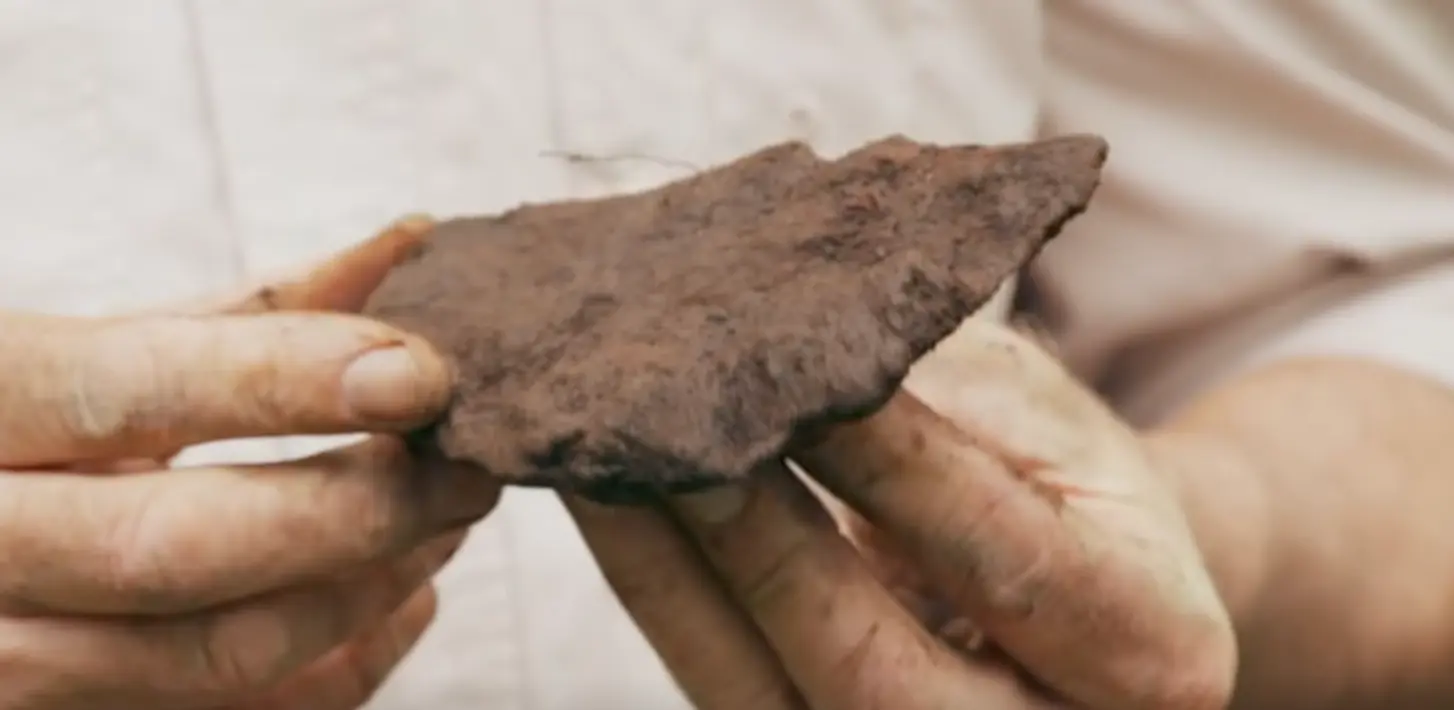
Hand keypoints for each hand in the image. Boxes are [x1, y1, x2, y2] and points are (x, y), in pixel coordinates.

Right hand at [0, 218, 501, 709]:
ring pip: (224, 650)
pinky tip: (405, 596)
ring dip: (372, 584)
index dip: (284, 383)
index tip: (419, 374)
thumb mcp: (95, 351)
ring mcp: (10, 657)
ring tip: (447, 516)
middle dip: (363, 505)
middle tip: (470, 462)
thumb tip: (408, 249)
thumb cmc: (25, 424)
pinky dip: (348, 660)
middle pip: (185, 549)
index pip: (128, 392)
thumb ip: (242, 312)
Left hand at [568, 319, 1235, 709]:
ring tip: (594, 466)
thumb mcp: (1045, 419)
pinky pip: (731, 690)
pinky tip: (611, 510)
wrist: (1087, 589)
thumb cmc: (1066, 478)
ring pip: (770, 701)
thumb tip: (779, 332)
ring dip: (671, 579)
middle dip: (755, 551)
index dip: (891, 468)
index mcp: (1148, 645)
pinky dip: (666, 599)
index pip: (1004, 558)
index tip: (784, 373)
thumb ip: (940, 397)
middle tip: (658, 438)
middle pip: (870, 672)